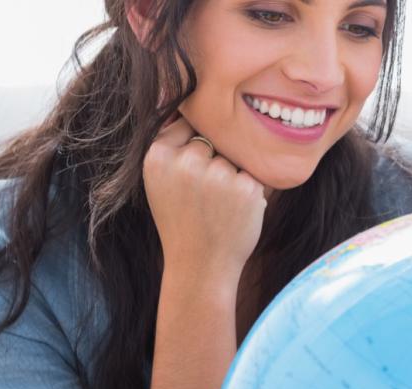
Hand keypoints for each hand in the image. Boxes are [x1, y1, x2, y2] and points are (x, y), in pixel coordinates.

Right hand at [143, 117, 266, 279]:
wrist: (199, 266)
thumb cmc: (183, 220)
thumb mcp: (161, 180)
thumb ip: (172, 143)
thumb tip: (184, 100)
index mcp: (158, 156)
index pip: (188, 124)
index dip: (196, 148)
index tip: (192, 175)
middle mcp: (185, 162)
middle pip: (214, 139)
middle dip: (215, 162)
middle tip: (204, 198)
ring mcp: (216, 175)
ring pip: (235, 156)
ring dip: (233, 176)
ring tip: (218, 206)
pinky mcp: (245, 188)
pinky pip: (254, 174)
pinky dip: (250, 191)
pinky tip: (234, 212)